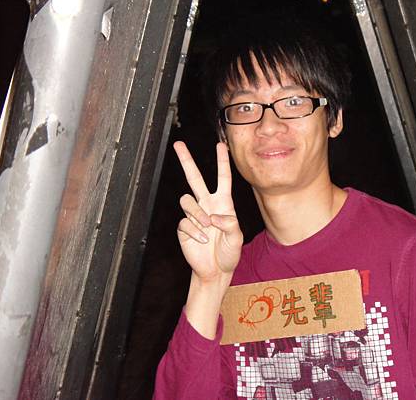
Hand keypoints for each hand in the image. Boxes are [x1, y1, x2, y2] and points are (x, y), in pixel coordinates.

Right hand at [174, 141, 242, 284]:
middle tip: (178, 145)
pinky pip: (184, 222)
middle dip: (186, 161)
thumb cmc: (229, 253)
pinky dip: (194, 231)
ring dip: (197, 214)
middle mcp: (207, 205)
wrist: (215, 271)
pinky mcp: (183, 227)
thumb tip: (213, 216)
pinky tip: (201, 241)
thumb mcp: (237, 238)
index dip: (222, 161)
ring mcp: (194, 215)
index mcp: (223, 204)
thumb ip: (230, 225)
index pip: (223, 178)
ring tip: (206, 228)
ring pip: (187, 200)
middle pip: (195, 178)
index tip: (220, 145)